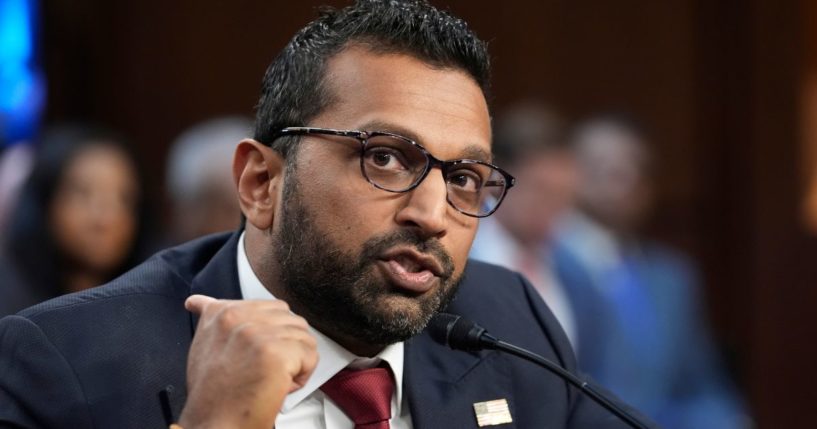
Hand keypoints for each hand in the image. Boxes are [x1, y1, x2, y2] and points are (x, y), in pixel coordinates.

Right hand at [178, 295, 317, 428]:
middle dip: (287, 346)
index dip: (272, 334)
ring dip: (295, 362)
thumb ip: (211, 320)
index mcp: (221, 312)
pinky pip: (310, 356)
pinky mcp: (276, 352)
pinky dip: (302, 376)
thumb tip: (198, 302)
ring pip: (303, 337)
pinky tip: (280, 386)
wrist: (214, 423)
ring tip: (271, 379)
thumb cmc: (212, 394)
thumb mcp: (203, 344)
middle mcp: (238, 317)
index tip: (260, 352)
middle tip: (266, 370)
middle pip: (290, 319)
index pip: (268, 307)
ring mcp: (258, 333)